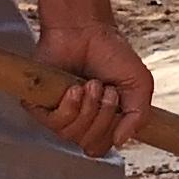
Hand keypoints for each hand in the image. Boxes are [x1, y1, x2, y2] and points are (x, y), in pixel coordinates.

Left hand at [31, 20, 153, 152]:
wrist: (87, 31)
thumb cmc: (112, 54)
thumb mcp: (139, 85)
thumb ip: (138, 116)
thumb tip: (120, 142)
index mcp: (100, 120)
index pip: (101, 148)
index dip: (111, 134)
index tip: (120, 106)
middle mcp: (77, 121)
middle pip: (88, 144)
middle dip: (103, 116)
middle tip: (107, 90)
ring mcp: (58, 113)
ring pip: (71, 135)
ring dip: (88, 109)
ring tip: (91, 84)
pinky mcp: (38, 105)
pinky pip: (52, 123)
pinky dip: (69, 106)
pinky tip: (74, 89)